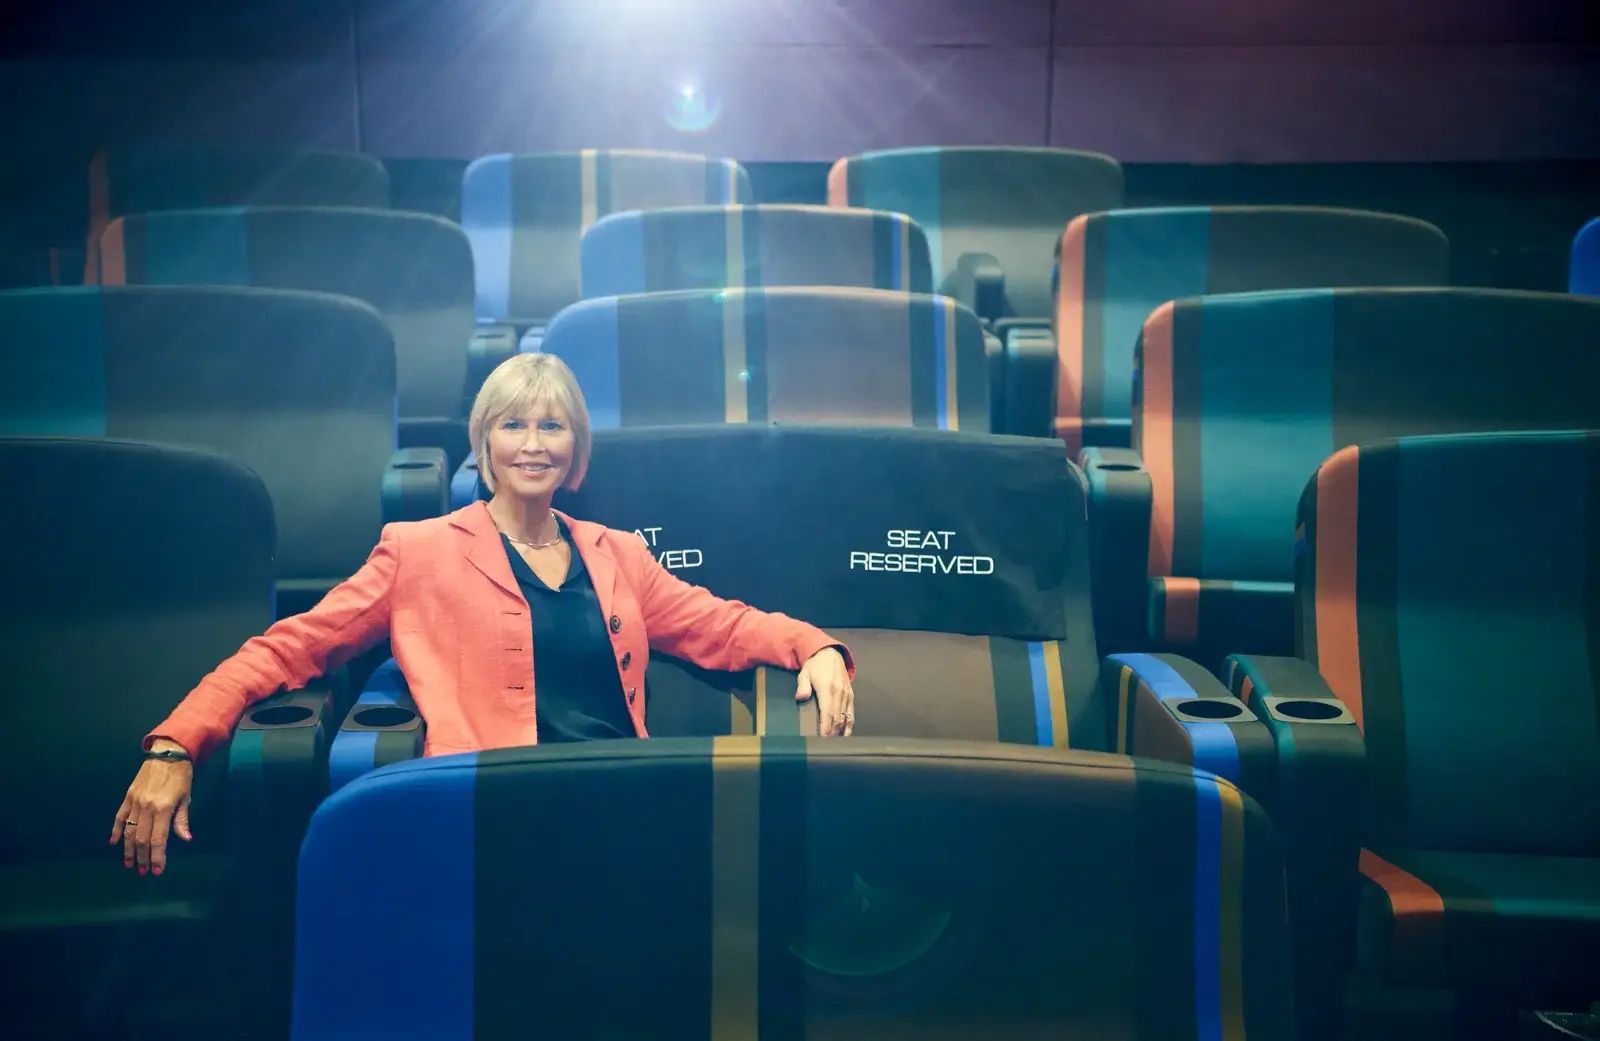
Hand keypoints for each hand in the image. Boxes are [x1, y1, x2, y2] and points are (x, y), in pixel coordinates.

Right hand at [110, 740, 194, 875]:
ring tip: (130, 864)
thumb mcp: (186, 797)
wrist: (167, 753)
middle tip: (143, 872)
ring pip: (130, 831)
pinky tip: (114, 843)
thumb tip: (185, 839)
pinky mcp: (128, 796)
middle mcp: (147, 807)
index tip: (157, 870)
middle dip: (143, 857)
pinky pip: (120, 817)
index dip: (157, 857)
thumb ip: (182, 820)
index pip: (159, 839)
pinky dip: (116, 831)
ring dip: (129, 850)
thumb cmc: (181, 776)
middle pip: (142, 839)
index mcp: (164, 809)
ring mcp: (135, 802)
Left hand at [796, 646, 853, 736]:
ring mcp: (847, 694)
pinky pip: (851, 712)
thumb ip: (802, 686)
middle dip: (832, 732)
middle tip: (826, 745)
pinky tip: (846, 734)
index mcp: (827, 689)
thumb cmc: (815, 665)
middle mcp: (839, 693)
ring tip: (835, 743)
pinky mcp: (851, 695)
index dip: (825, 727)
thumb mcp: (805, 672)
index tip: (823, 738)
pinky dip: (849, 724)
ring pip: (845, 717)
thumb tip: (800, 698)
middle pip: (837, 718)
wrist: (830, 653)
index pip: (827, 713)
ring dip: (840, 731)